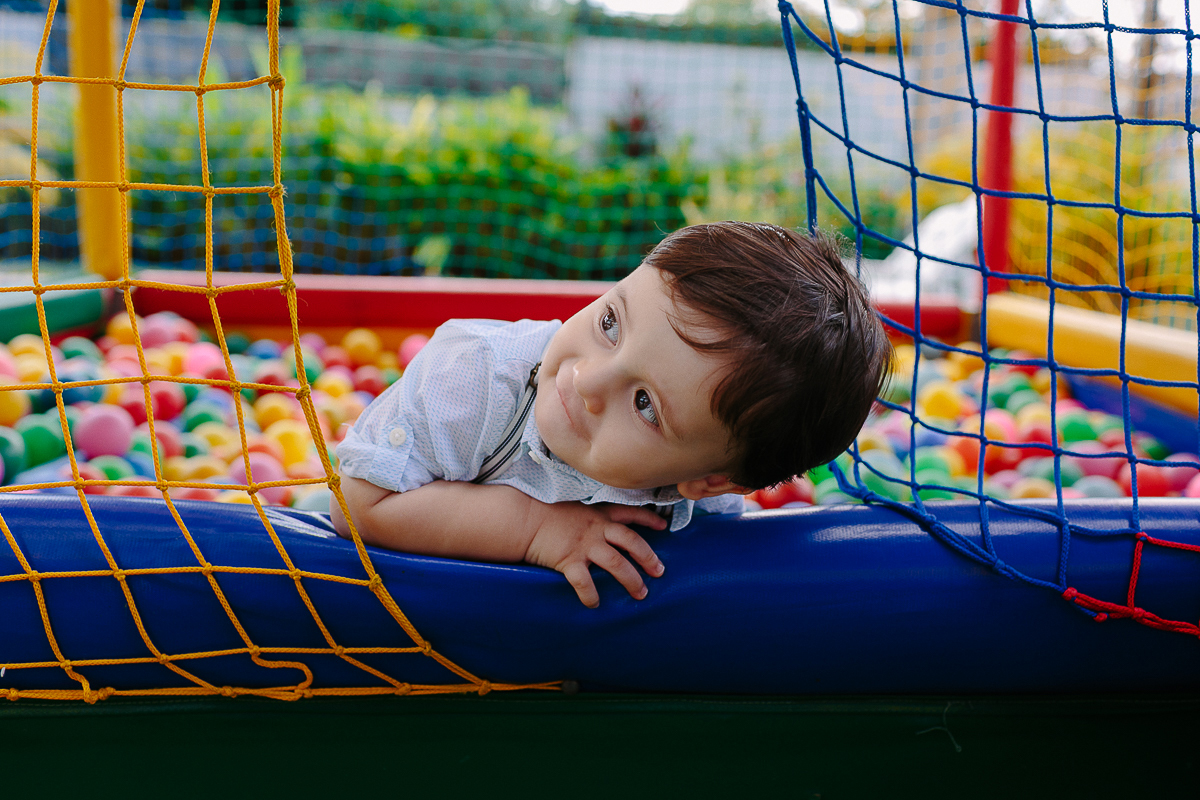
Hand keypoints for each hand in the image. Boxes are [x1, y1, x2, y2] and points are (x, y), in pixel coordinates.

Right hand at [524, 501, 667, 607]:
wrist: (522, 517)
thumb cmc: (545, 511)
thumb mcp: (574, 506)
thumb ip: (590, 516)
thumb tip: (601, 526)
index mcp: (598, 514)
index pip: (630, 514)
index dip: (649, 519)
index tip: (664, 526)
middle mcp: (596, 528)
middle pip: (631, 542)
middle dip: (649, 557)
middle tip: (660, 571)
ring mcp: (584, 545)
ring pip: (617, 563)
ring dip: (632, 580)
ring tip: (641, 594)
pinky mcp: (569, 560)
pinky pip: (585, 582)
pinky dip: (591, 595)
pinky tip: (595, 604)